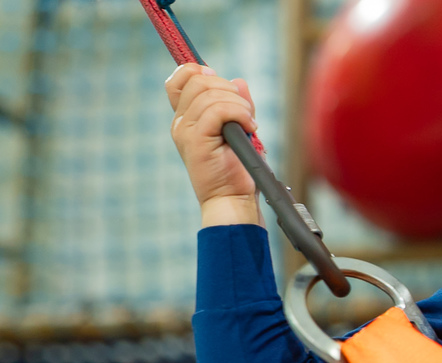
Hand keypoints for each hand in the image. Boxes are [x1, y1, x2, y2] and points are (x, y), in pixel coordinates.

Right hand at [165, 63, 261, 225]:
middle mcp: (181, 122)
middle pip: (198, 80)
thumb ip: (237, 105)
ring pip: (211, 94)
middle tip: (245, 113)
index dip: (200, 72)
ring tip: (250, 125)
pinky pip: (219, 110)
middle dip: (228, 89)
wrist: (233, 200)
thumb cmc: (238, 171)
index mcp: (187, 119)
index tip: (226, 87)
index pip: (180, 80)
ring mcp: (186, 131)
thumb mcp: (241, 130)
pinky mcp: (196, 140)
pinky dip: (240, 114)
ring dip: (239, 105)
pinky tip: (250, 128)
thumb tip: (239, 81)